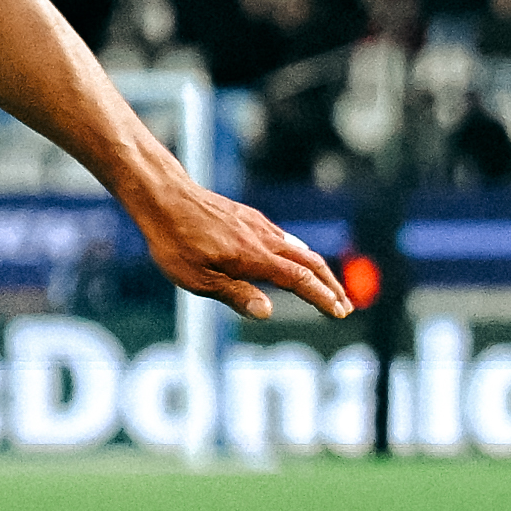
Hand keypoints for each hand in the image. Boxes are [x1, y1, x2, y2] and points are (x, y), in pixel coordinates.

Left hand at [136, 182, 350, 321]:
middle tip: (345, 307)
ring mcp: (258, 225)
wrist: (164, 197)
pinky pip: (284, 238)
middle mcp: (263, 238)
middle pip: (310, 263)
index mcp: (254, 257)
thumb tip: (267, 312)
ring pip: (299, 249)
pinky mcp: (249, 219)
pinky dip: (300, 255)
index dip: (323, 297)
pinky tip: (297, 260)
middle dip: (331, 286)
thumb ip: (235, 295)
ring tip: (327, 288)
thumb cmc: (175, 241)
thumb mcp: (197, 279)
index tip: (340, 313)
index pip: (300, 280)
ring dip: (318, 271)